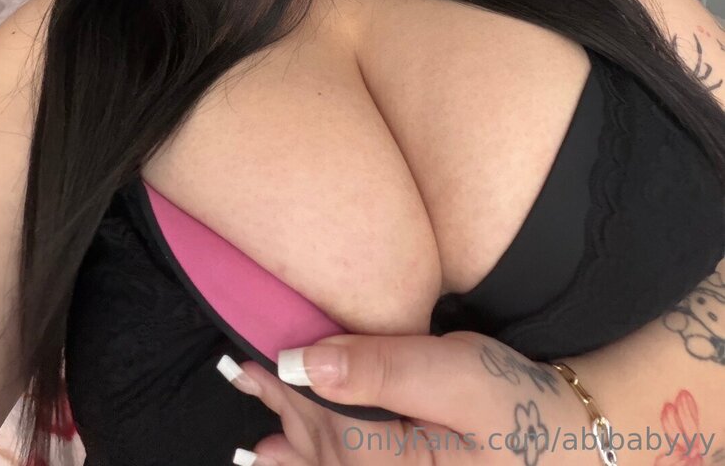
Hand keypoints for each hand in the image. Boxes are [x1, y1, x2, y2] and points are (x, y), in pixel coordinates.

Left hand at [217, 330, 593, 464]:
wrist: (575, 441)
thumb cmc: (518, 402)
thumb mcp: (456, 374)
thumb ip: (383, 370)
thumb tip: (306, 362)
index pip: (332, 439)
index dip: (291, 399)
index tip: (255, 364)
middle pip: (332, 464)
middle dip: (286, 425)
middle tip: (243, 382)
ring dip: (295, 458)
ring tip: (255, 449)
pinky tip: (297, 462)